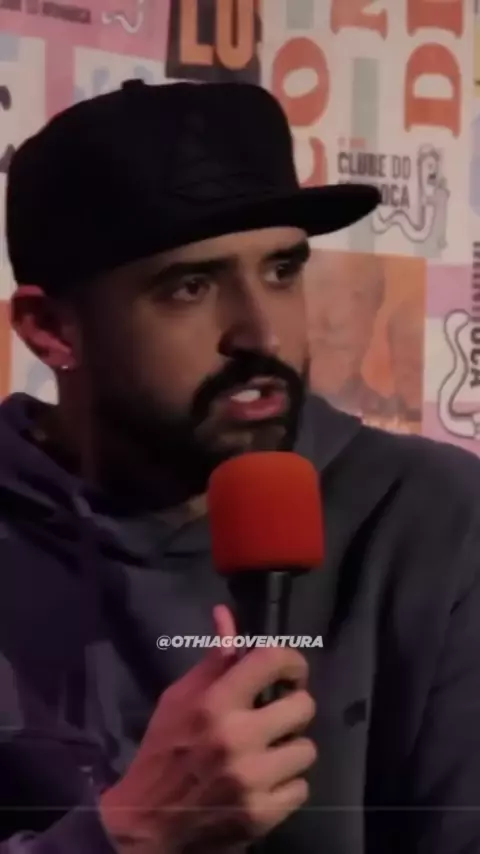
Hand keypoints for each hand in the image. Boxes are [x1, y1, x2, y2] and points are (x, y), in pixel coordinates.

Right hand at [100, 606, 316, 852]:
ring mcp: (252, 779)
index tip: (290, 672)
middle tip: (275, 717)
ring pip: (307, 749)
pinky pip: (301, 787)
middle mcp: (237, 737)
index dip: (291, 660)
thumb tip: (226, 616)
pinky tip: (264, 784)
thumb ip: (213, 661)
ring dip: (290, 750)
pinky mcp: (262, 815)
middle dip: (292, 708)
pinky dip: (286, 786)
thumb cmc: (164, 750)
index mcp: (215, 703)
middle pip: (303, 706)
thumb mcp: (179, 698)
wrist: (146, 823)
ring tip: (268, 754)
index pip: (271, 660)